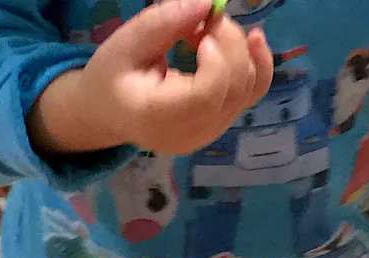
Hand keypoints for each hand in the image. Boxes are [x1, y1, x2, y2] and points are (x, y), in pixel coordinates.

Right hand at [29, 0, 272, 155]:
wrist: (113, 114)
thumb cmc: (112, 77)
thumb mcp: (125, 43)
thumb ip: (163, 23)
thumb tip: (205, 3)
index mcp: (159, 117)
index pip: (208, 95)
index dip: (218, 59)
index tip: (201, 30)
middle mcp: (192, 132)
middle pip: (233, 89)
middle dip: (229, 42)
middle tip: (206, 17)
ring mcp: (210, 133)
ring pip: (247, 91)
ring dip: (238, 49)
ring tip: (208, 29)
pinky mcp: (221, 124)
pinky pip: (250, 97)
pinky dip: (256, 66)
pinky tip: (254, 40)